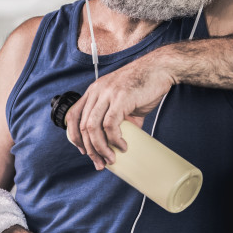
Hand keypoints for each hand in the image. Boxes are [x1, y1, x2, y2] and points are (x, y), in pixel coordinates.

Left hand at [64, 51, 175, 169]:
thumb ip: (119, 119)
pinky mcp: (120, 99)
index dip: (75, 136)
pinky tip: (122, 146)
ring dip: (100, 148)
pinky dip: (115, 140)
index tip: (84, 150)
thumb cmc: (144, 84)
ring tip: (111, 158)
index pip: (73, 116)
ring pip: (93, 127)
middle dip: (90, 149)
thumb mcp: (125, 101)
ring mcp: (107, 94)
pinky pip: (110, 125)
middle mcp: (96, 91)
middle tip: (100, 163)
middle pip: (83, 126)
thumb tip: (120, 140)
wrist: (160, 69)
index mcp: (94, 91)